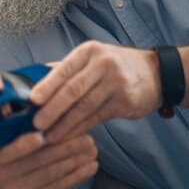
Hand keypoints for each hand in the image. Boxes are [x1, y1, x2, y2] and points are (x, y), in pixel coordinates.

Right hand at [0, 132, 98, 188]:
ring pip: (50, 173)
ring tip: (93, 149)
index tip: (42, 135)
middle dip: (64, 147)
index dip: (24, 144)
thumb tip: (35, 108)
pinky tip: (91, 167)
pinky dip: (76, 176)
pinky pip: (57, 188)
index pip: (8, 150)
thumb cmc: (6, 172)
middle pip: (36, 160)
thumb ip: (13, 135)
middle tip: (87, 137)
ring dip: (75, 160)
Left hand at [30, 41, 161, 141]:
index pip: (63, 70)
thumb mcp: (91, 58)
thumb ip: (65, 69)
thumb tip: (33, 80)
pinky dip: (80, 128)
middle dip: (52, 109)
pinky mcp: (126, 102)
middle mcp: (103, 64)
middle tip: (35, 124)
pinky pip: (97, 118)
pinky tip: (68, 136)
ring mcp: (117, 83)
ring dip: (64, 124)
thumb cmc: (114, 66)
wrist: (157, 73)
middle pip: (73, 90)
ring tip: (48, 136)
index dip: (46, 86)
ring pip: (84, 107)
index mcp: (89, 51)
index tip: (31, 100)